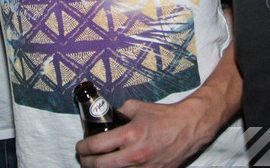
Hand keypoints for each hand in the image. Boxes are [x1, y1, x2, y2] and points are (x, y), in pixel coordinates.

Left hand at [75, 98, 213, 167]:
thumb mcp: (137, 107)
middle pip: (100, 166)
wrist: (189, 127)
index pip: (97, 145)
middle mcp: (136, 154)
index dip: (83, 147)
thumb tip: (106, 117)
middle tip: (84, 158)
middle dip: (86, 162)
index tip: (80, 146)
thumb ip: (119, 112)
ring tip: (96, 165)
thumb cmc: (164, 116)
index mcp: (131, 134)